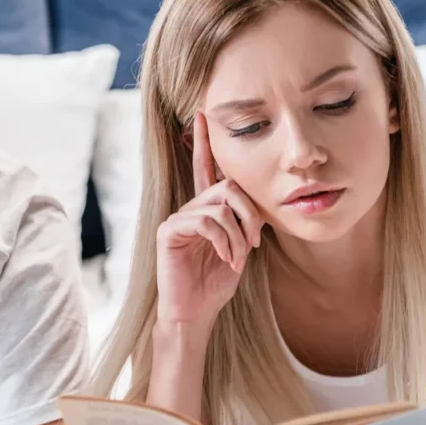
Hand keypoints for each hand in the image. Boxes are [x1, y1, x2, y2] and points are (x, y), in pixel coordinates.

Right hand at [156, 112, 264, 325]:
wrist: (194, 312)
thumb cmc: (215, 283)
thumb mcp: (239, 247)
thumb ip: (243, 221)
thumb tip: (256, 203)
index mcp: (206, 209)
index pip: (206, 168)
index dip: (204, 141)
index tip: (202, 112)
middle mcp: (190, 208)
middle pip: (229, 187)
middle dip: (250, 213)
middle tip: (255, 241)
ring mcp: (178, 218)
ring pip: (221, 205)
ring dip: (239, 235)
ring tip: (238, 257)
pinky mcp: (170, 231)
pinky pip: (207, 221)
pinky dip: (225, 241)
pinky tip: (227, 259)